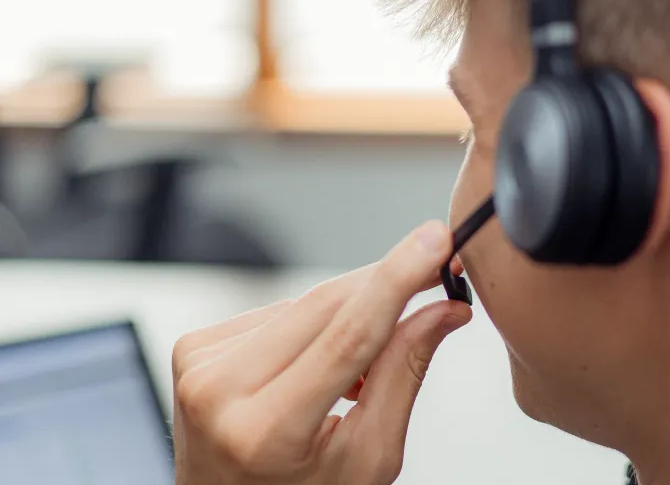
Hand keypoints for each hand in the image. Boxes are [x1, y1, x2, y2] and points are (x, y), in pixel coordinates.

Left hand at [171, 221, 471, 484]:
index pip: (346, 337)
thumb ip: (403, 376)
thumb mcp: (369, 459)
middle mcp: (218, 393)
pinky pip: (277, 314)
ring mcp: (199, 367)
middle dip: (388, 282)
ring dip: (348, 317)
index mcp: (264, 433)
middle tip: (438, 270)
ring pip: (304, 305)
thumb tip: (441, 310)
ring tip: (357, 377)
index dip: (397, 280)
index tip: (435, 242)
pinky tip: (316, 368)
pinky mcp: (195, 348)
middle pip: (325, 306)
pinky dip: (310, 329)